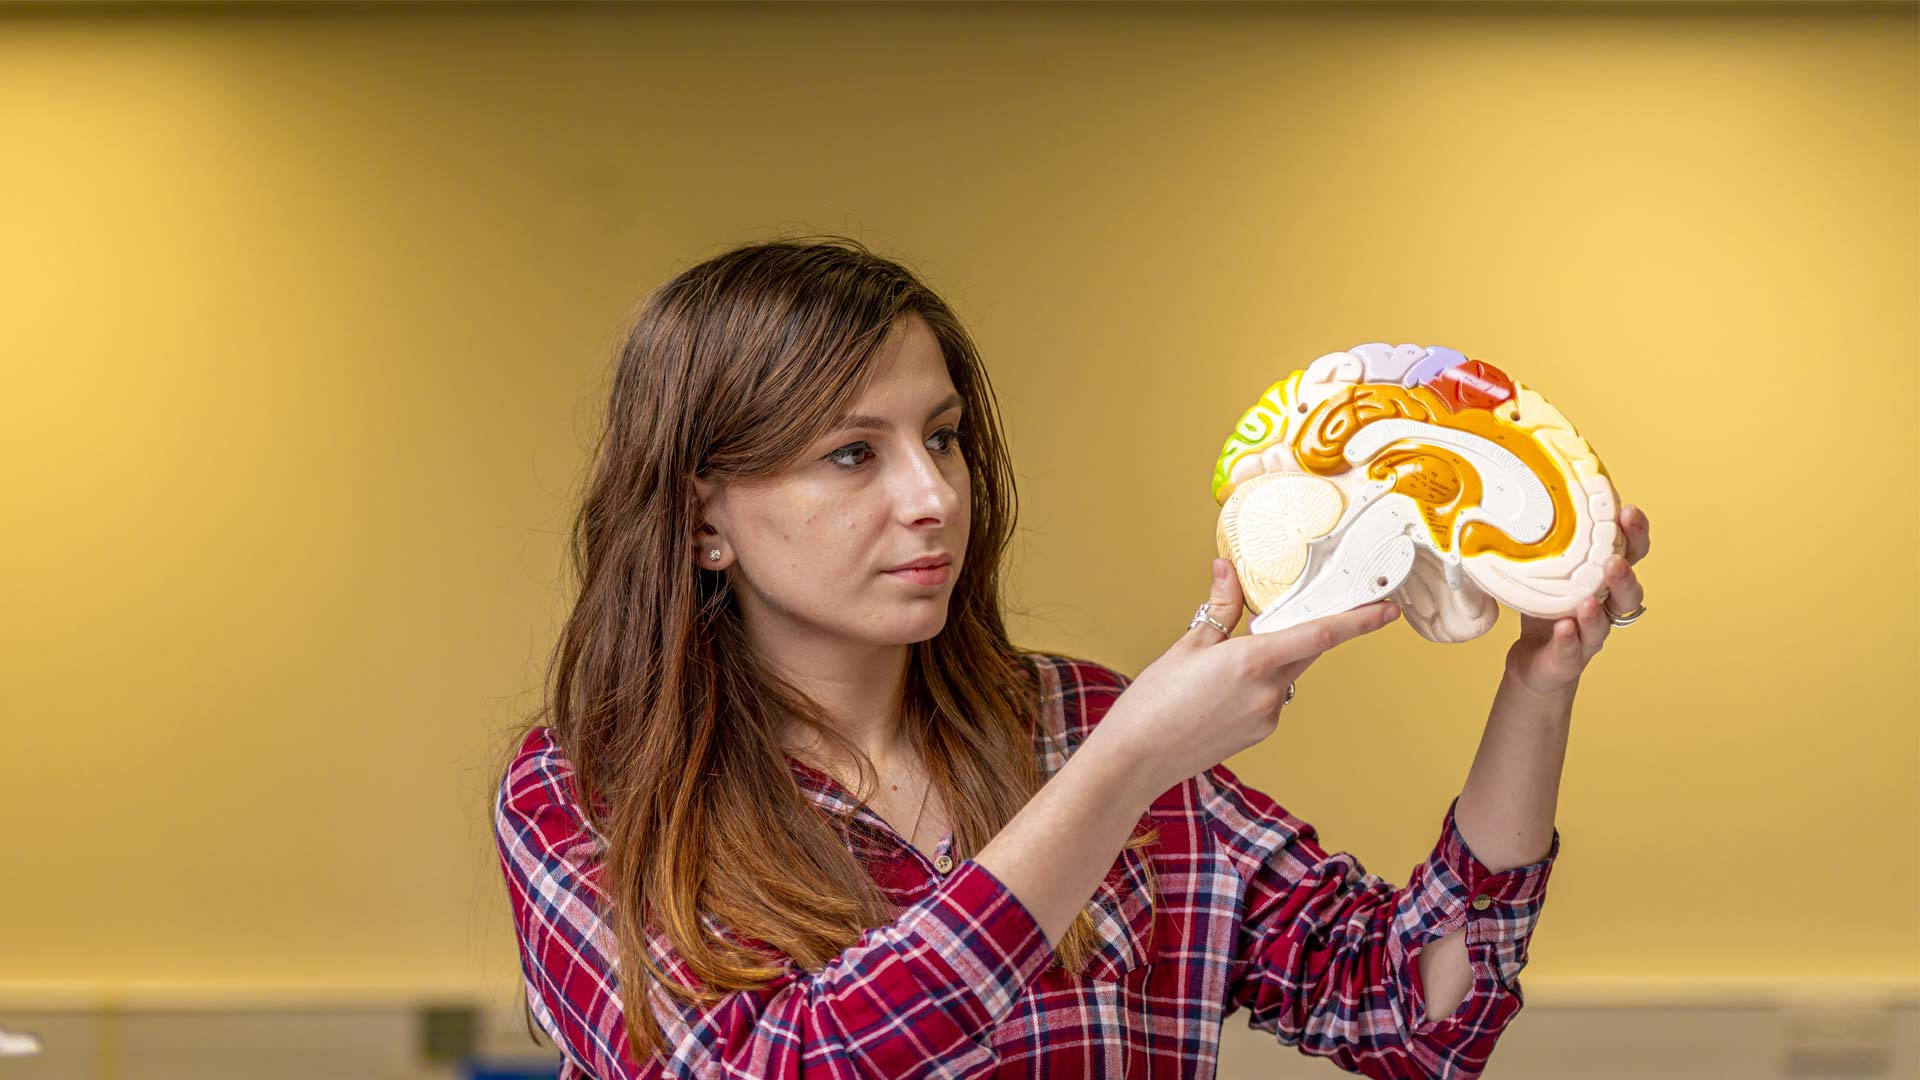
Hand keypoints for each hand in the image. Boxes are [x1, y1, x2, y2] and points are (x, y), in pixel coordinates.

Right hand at [1088, 557, 1401, 797]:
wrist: (1136, 759)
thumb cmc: (1153, 702)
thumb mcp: (1186, 646)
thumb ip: (1219, 608)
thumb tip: (1228, 570)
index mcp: (1251, 661)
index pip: (1319, 633)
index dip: (1359, 621)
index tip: (1388, 610)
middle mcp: (1268, 691)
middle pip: (1305, 649)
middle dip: (1304, 628)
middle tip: (1289, 610)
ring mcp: (1267, 716)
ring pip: (1285, 673)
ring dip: (1271, 657)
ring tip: (1219, 665)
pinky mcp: (1259, 733)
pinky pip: (1271, 697)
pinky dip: (1257, 683)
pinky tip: (1218, 691)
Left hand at [1504, 502, 1652, 696]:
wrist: (1534, 661)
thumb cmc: (1544, 608)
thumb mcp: (1542, 570)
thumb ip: (1540, 540)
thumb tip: (1514, 493)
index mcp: (1602, 580)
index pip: (1630, 554)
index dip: (1635, 535)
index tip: (1629, 511)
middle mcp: (1605, 608)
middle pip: (1628, 593)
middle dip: (1624, 575)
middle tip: (1614, 561)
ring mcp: (1590, 636)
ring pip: (1605, 624)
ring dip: (1597, 611)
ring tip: (1587, 600)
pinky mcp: (1569, 659)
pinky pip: (1573, 649)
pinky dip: (1570, 638)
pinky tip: (1564, 627)